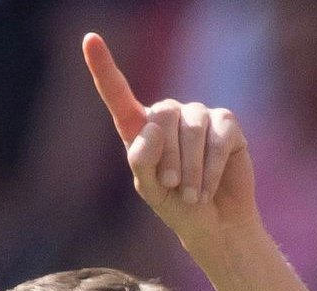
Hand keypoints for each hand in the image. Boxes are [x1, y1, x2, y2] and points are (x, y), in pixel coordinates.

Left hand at [83, 31, 259, 252]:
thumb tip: (151, 129)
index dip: (103, 67)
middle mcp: (168, 115)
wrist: (214, 223)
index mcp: (140, 128)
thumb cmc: (175, 206)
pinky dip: (211, 168)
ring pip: (192, 129)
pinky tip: (207, 187)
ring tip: (190, 195)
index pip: (118, 94)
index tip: (90, 40)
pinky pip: (218, 138)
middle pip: (162, 117)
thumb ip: (141, 161)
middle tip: (171, 187)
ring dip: (190, 169)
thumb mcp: (150, 189)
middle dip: (167, 157)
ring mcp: (199, 115)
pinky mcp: (226, 123)